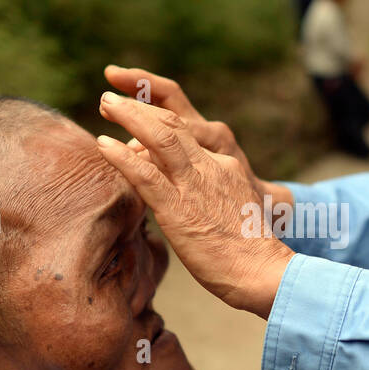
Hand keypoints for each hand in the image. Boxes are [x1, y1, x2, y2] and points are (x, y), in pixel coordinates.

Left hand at [96, 91, 293, 318]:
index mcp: (224, 166)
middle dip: (139, 107)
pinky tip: (103, 144)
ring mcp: (194, 185)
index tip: (136, 114)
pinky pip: (145, 174)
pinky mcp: (178, 209)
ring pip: (159, 138)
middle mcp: (210, 167)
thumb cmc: (251, 254)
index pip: (187, 133)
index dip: (157, 119)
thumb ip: (213, 197)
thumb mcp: (234, 210)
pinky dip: (121, 157)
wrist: (265, 271)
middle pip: (172, 124)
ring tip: (106, 104)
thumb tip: (190, 202)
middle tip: (111, 98)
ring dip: (129, 116)